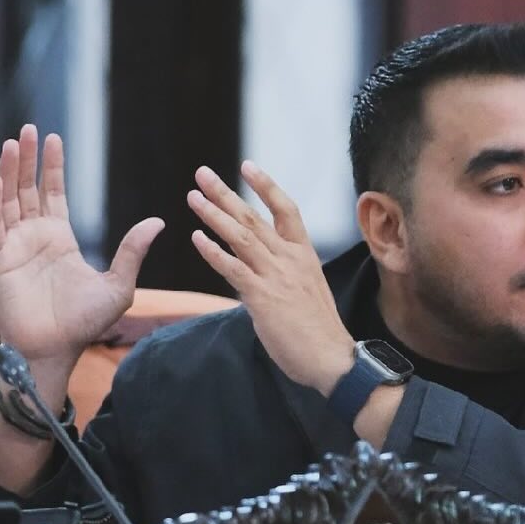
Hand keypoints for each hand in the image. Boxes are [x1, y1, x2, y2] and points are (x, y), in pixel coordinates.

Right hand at [0, 125, 163, 367]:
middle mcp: (36, 238)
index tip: (53, 138)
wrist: (56, 350)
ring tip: (11, 142)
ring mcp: (16, 248)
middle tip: (27, 129)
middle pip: (28, 189)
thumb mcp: (119, 284)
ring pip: (9, 200)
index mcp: (61, 240)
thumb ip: (133, 251)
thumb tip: (159, 221)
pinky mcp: (1, 262)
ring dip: (9, 171)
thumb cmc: (85, 323)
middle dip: (27, 159)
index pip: (54, 194)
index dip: (53, 167)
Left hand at [186, 162, 353, 394]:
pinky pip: (234, 268)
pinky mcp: (263, 297)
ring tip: (193, 197)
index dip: (266, 186)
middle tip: (202, 173)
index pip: (286, 210)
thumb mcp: (308, 289)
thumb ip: (285, 274)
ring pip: (241, 236)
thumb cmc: (319, 330)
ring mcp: (277, 276)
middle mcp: (291, 259)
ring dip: (214, 215)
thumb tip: (259, 272)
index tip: (248, 165)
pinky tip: (197, 238)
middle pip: (254, 217)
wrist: (331, 357)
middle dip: (226, 193)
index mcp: (304, 254)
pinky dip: (213, 251)